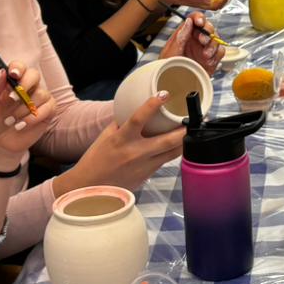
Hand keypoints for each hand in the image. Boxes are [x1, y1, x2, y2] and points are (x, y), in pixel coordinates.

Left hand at [0, 64, 54, 163]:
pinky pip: (48, 108)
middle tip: (11, 99)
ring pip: (41, 94)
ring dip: (24, 109)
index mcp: (11, 82)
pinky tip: (21, 125)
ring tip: (11, 120)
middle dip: (24, 86)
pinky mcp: (47, 112)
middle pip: (35, 75)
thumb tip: (3, 72)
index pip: (19, 66)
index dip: (18, 68)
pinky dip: (33, 118)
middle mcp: (27, 87)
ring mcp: (38, 99)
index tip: (13, 75)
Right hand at [67, 94, 185, 191]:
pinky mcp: (148, 176)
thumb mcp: (106, 136)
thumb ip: (122, 123)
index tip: (164, 94)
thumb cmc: (96, 159)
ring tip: (192, 131)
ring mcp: (144, 166)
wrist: (91, 188)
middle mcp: (135, 153)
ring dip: (184, 142)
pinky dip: (172, 153)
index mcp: (121, 140)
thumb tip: (136, 110)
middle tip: (193, 119)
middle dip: (183, 130)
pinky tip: (178, 146)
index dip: (152, 105)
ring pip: (172, 154)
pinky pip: (165, 162)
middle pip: (167, 141)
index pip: (138, 119)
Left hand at [160, 12, 223, 73]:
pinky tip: (209, 61)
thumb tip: (188, 22)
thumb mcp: (170, 52)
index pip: (195, 19)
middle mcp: (196, 39)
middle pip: (208, 27)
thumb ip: (180, 36)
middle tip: (203, 41)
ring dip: (213, 45)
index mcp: (185, 33)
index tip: (200, 23)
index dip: (199, 18)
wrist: (174, 85)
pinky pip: (221, 52)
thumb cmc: (167, 68)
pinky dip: (217, 55)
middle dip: (208, 32)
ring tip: (205, 55)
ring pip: (216, 39)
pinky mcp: (212, 58)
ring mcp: (205, 48)